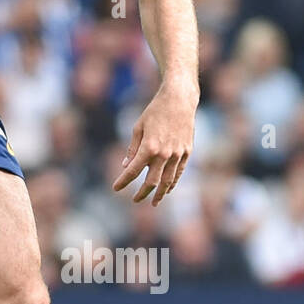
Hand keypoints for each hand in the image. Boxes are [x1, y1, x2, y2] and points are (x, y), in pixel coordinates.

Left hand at [112, 84, 195, 204]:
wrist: (179, 100)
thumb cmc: (155, 112)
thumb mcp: (138, 128)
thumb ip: (132, 149)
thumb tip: (127, 166)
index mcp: (149, 147)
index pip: (133, 171)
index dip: (123, 181)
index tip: (116, 188)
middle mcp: (164, 154)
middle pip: (152, 181)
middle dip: (142, 193)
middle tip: (135, 200)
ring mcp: (177, 154)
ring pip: (168, 181)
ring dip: (160, 194)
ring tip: (153, 202)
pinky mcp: (187, 152)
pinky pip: (179, 172)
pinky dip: (173, 183)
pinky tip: (167, 189)